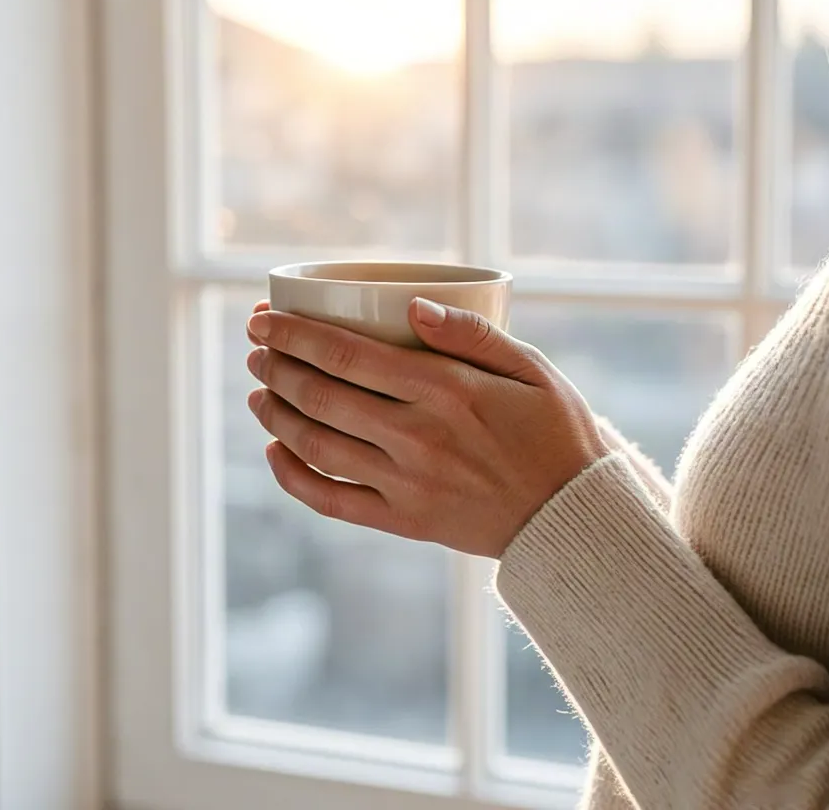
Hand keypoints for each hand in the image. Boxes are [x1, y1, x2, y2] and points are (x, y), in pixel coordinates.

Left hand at [245, 298, 608, 557]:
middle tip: (255, 348)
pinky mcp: (405, 523)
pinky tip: (275, 451)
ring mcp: (407, 484)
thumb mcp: (533, 367)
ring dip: (275, 413)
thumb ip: (472, 332)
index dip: (295, 334)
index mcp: (447, 390)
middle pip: (321, 395)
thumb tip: (411, 305)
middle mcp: (418, 437)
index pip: (348, 354)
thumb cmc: (556, 432)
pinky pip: (332, 501)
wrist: (573, 516)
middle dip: (276, 366)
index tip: (264, 320)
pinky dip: (293, 476)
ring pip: (316, 444)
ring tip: (256, 391)